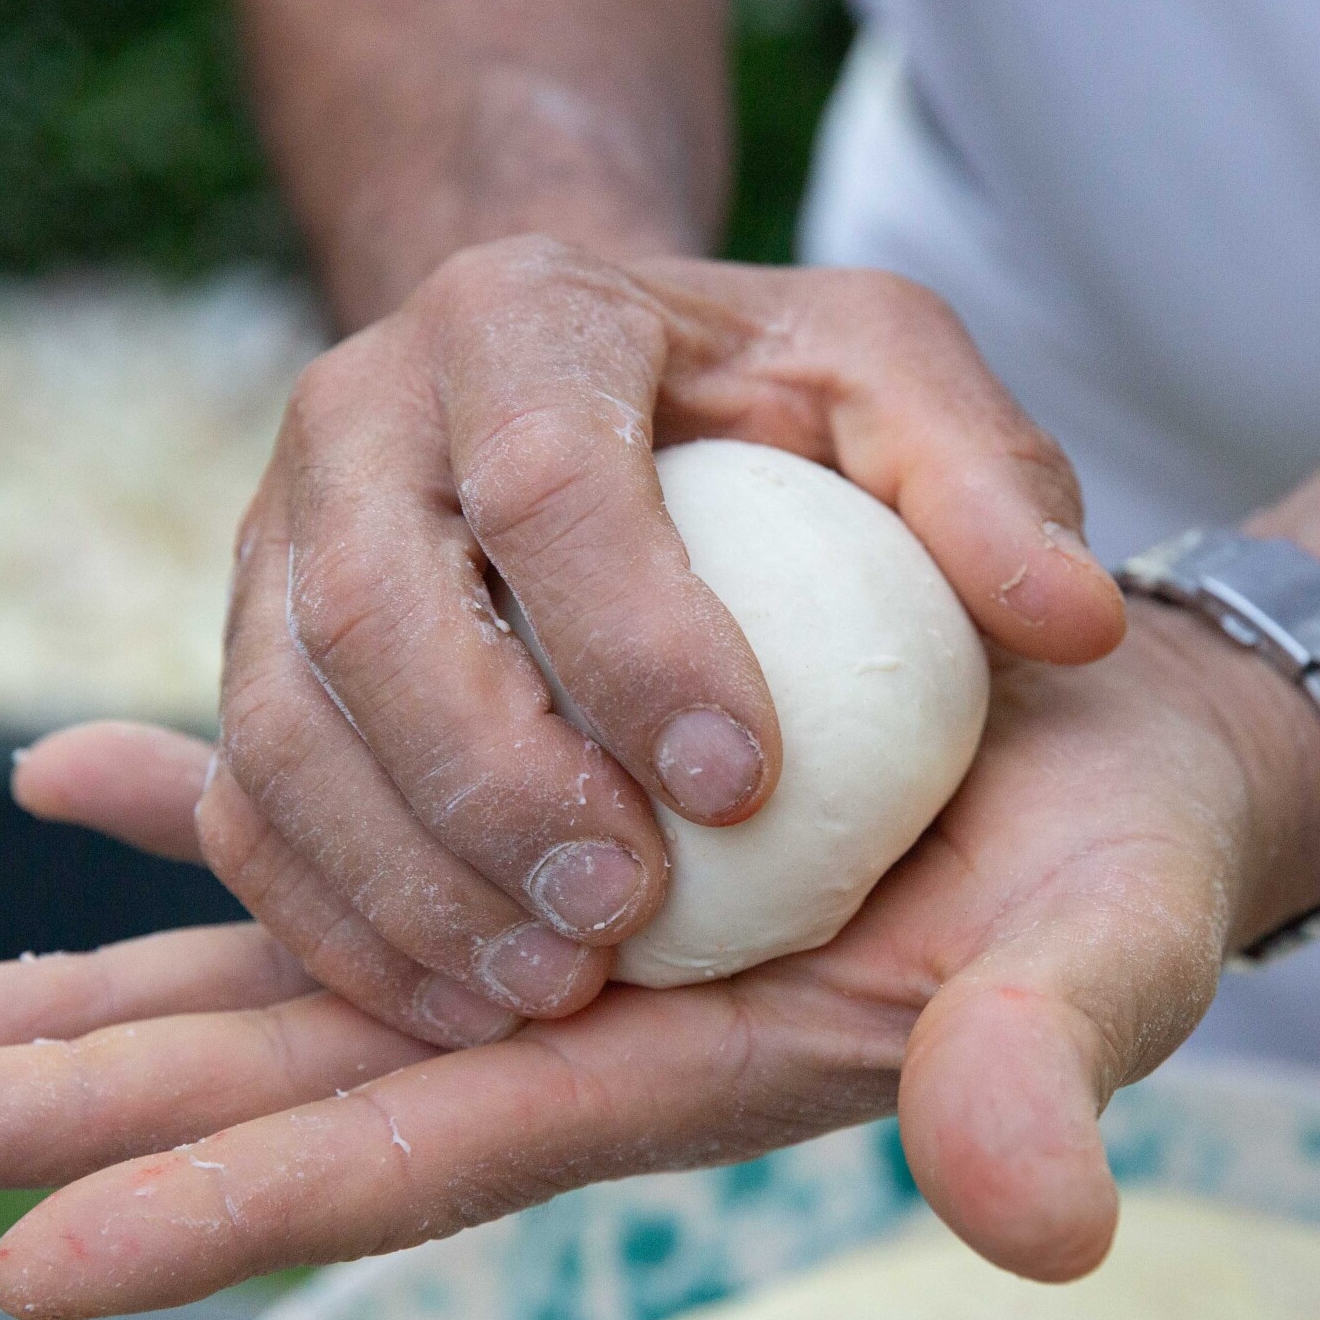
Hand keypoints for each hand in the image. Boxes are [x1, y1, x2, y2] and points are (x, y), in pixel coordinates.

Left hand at [0, 604, 1319, 1319]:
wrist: (1117, 733)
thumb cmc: (1125, 854)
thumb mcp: (1117, 944)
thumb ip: (1051, 1068)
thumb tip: (1027, 1220)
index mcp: (703, 1063)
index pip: (443, 1152)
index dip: (249, 1206)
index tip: (39, 1256)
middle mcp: (604, 1011)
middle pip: (329, 1077)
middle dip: (125, 1112)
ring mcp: (575, 919)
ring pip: (317, 967)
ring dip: (134, 985)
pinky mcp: (570, 810)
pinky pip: (368, 805)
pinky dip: (223, 800)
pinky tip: (92, 778)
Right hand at [198, 236, 1125, 1042]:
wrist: (599, 397)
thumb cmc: (775, 404)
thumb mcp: (903, 390)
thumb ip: (991, 491)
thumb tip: (1072, 627)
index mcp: (528, 315)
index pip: (551, 480)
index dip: (634, 642)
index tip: (743, 789)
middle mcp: (366, 408)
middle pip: (371, 608)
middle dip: (490, 787)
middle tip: (621, 920)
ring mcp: (276, 532)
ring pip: (280, 724)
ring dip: (401, 881)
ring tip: (547, 992)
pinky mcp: (253, 652)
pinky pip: (246, 804)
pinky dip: (336, 921)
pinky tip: (460, 1004)